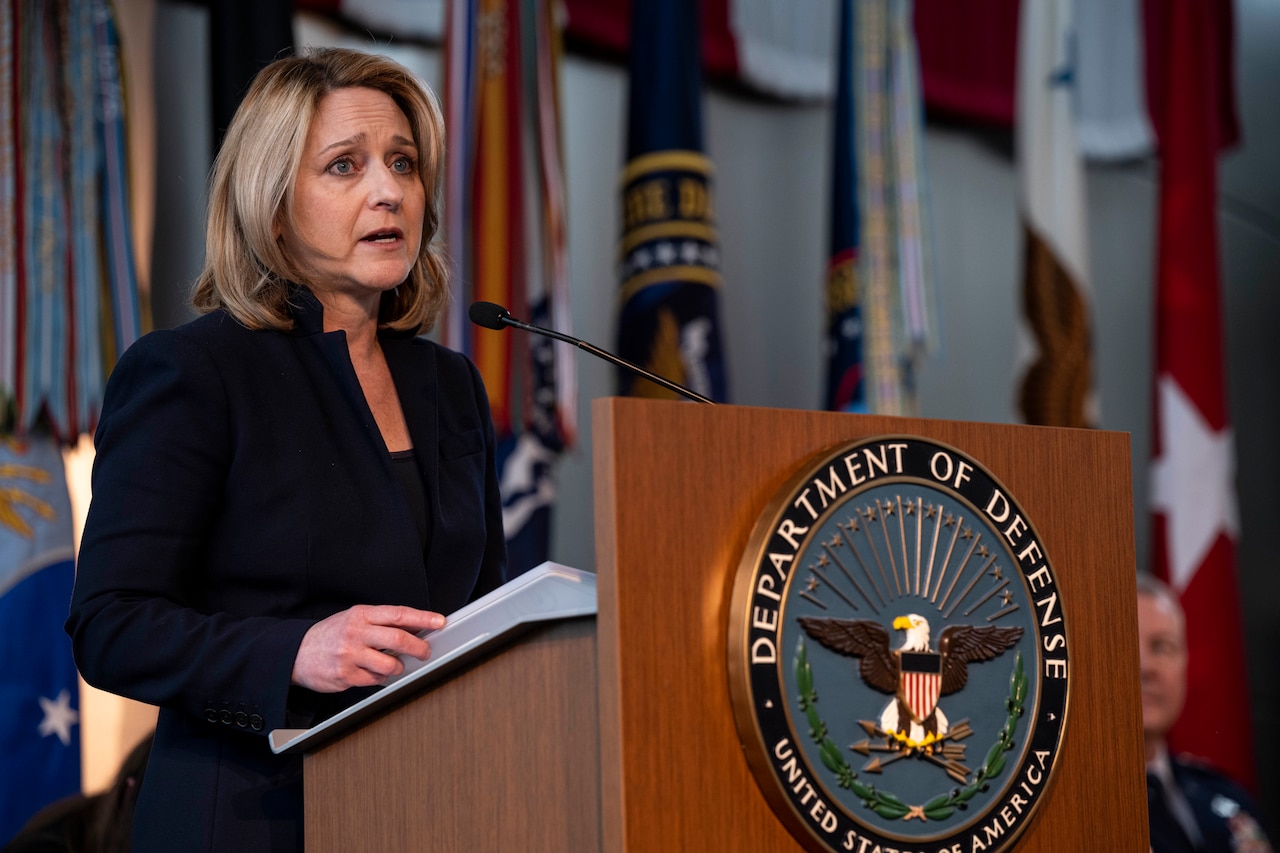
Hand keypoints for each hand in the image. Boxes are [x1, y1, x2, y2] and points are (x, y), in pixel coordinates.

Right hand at [291, 604, 445, 691]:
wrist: (297, 652)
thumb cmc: (330, 635)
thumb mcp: (354, 619)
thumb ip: (381, 622)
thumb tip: (414, 625)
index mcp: (361, 614)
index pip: (398, 613)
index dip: (423, 618)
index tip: (439, 622)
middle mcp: (356, 633)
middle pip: (398, 639)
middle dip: (419, 647)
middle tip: (425, 652)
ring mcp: (350, 655)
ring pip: (390, 665)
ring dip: (398, 667)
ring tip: (393, 665)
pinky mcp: (345, 676)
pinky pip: (375, 680)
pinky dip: (379, 678)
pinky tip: (372, 672)